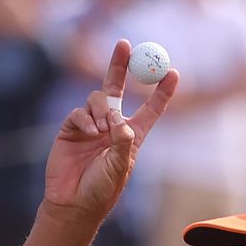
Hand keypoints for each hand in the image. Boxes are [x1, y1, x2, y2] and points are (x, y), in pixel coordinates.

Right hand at [44, 40, 177, 226]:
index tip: (173, 72)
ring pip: (98, 98)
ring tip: (100, 130)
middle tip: (125, 43)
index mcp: (132, 135)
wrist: (72, 201)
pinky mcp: (71, 127)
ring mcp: (91, 124)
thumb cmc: (102, 189)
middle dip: (121, 65)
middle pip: (118, 88)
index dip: (162, 91)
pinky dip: (84, 119)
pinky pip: (79, 112)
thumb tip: (119, 119)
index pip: (151, 109)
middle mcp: (112, 125)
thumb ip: (122, 142)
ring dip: (101, 109)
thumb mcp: (119, 167)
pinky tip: (87, 134)